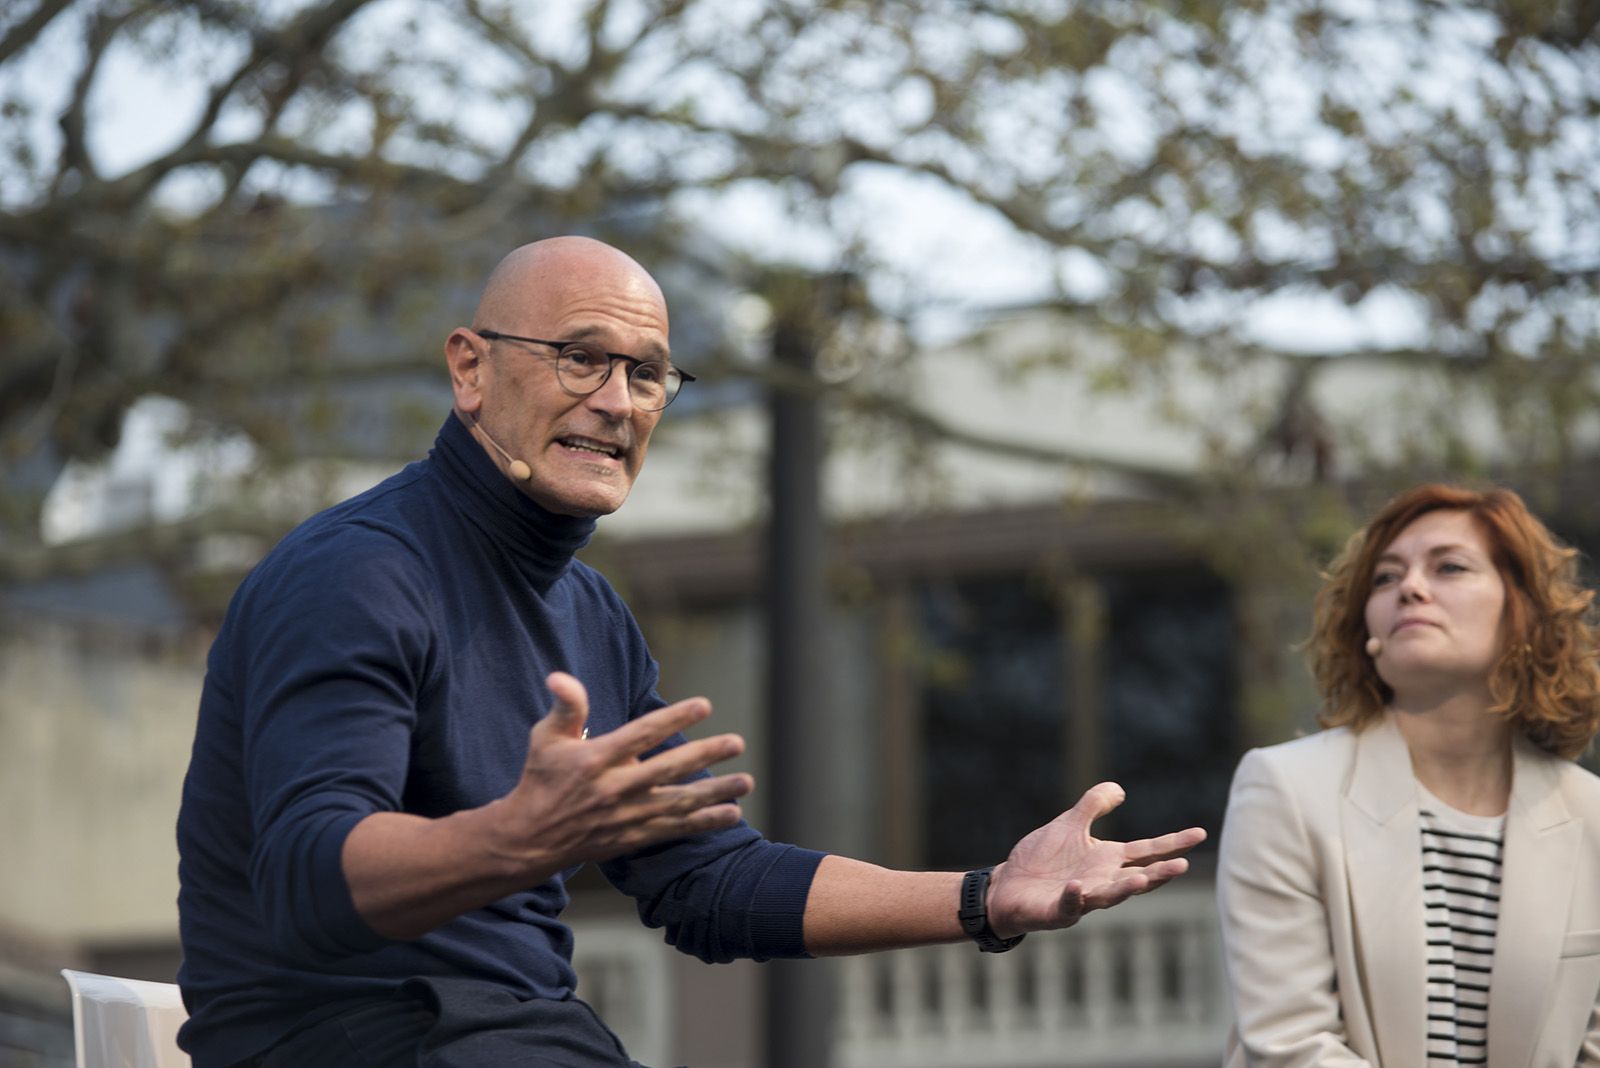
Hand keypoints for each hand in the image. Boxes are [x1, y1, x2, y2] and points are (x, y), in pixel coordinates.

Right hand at [485, 672, 753, 876]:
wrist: (531, 837)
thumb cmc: (542, 779)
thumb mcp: (546, 738)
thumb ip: (565, 707)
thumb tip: (561, 676)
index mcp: (596, 759)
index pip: (642, 734)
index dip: (674, 718)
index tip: (704, 705)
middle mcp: (615, 789)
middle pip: (668, 769)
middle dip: (706, 755)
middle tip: (738, 742)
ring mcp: (627, 816)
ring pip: (679, 803)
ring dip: (716, 792)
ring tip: (747, 781)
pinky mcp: (634, 837)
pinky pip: (676, 830)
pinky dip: (706, 823)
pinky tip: (734, 814)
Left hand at [985, 782, 1205, 937]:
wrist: (1008, 886)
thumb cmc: (1042, 859)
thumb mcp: (1069, 825)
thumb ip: (1092, 806)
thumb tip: (1120, 789)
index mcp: (1107, 860)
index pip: (1146, 852)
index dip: (1172, 843)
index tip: (1200, 833)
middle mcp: (1102, 881)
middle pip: (1137, 877)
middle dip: (1159, 873)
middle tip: (1183, 865)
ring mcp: (1082, 899)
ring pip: (1109, 895)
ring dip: (1125, 888)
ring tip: (1143, 879)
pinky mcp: (1058, 911)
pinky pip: (1068, 904)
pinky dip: (1074, 897)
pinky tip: (1078, 887)